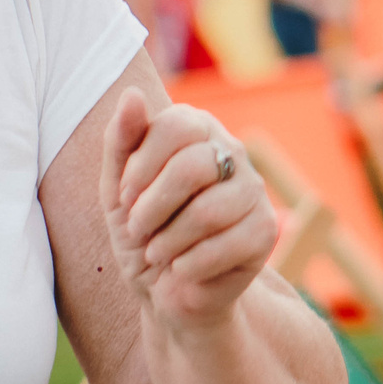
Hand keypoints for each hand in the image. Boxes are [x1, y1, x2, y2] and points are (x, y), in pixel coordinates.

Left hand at [100, 88, 275, 329]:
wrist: (164, 289)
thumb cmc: (141, 231)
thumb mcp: (117, 190)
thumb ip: (121, 142)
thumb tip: (131, 94)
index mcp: (197, 129)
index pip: (176, 125)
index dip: (143, 165)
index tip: (125, 197)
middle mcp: (232, 152)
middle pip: (193, 166)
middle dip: (152, 208)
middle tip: (137, 230)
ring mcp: (254, 191)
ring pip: (208, 211)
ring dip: (168, 241)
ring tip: (157, 253)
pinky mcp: (266, 231)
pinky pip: (227, 245)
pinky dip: (189, 265)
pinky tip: (181, 269)